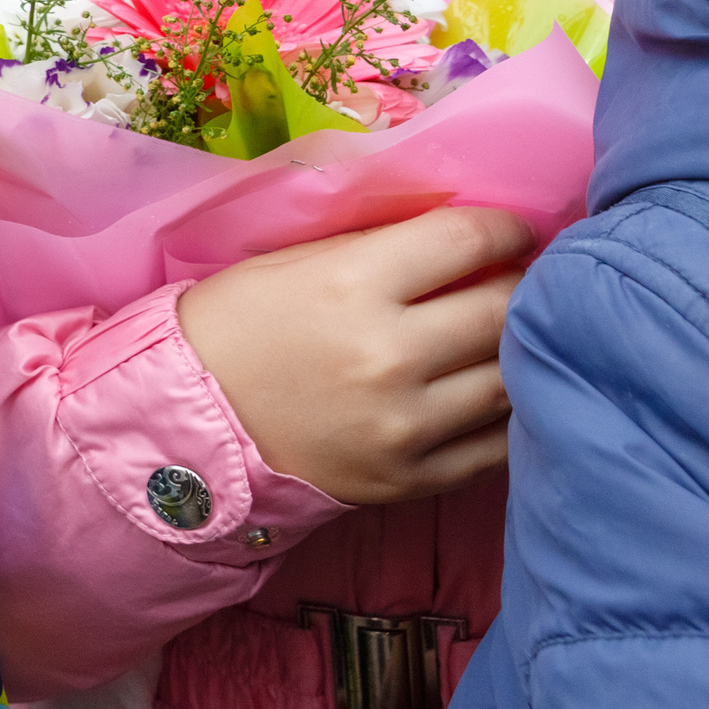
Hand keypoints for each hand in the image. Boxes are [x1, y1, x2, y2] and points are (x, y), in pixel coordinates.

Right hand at [176, 205, 531, 505]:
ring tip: (505, 341)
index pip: (467, 240)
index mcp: (351, 284)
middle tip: (515, 283)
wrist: (186, 427)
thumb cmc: (232, 328)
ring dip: (519, 352)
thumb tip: (456, 239)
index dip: (504, 229)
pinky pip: (496, 447)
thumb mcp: (290, 263)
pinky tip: (488, 395)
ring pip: (511, 378)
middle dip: (522, 286)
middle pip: (504, 308)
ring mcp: (405, 424)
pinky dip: (506, 416)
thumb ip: (375, 248)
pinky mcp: (411, 478)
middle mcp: (388, 354)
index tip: (509, 233)